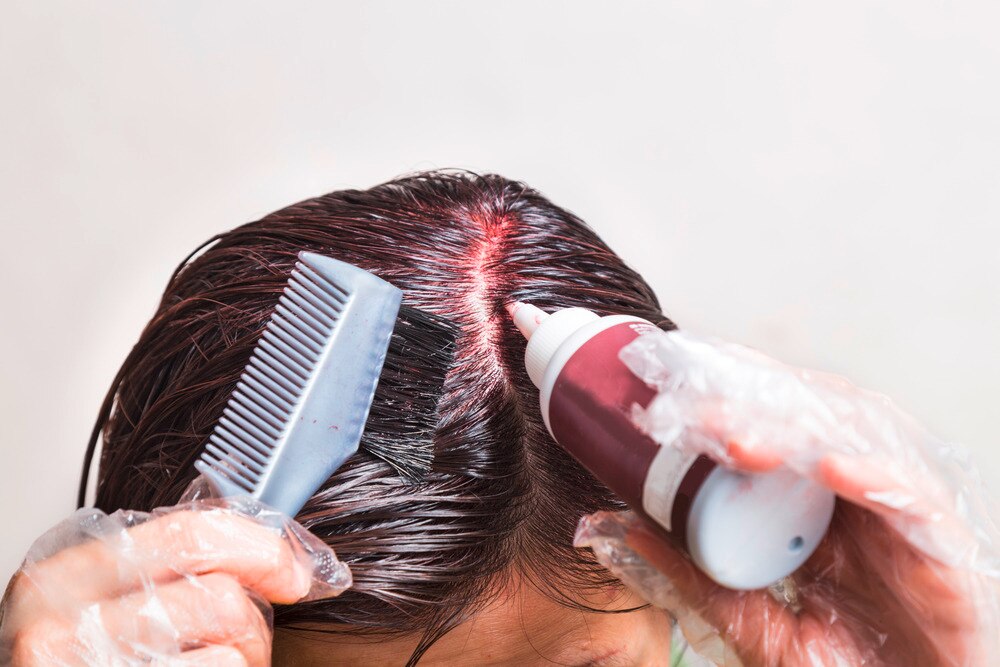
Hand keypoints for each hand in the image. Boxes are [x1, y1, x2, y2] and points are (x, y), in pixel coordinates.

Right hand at [0, 487, 350, 665]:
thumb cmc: (92, 657)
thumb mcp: (113, 599)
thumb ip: (171, 566)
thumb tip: (280, 557)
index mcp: (71, 571)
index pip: (190, 532)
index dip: (261, 548)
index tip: (295, 574)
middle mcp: (64, 618)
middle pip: (219, 596)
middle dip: (254, 621)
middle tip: (252, 642)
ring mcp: (83, 663)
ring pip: (226, 646)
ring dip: (244, 661)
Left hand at [576, 331, 999, 665]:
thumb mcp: (754, 624)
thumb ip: (696, 576)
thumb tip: (623, 523)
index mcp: (810, 500)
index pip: (771, 424)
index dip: (727, 396)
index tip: (670, 382)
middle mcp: (853, 492)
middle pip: (809, 419)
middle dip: (750, 402)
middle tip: (689, 404)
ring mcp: (897, 513)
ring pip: (856, 440)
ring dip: (794, 430)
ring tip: (733, 438)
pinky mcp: (941, 546)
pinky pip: (909, 499)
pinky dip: (871, 477)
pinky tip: (827, 468)